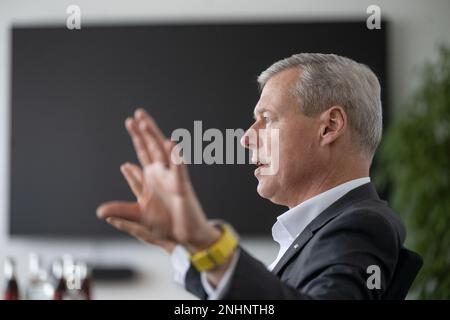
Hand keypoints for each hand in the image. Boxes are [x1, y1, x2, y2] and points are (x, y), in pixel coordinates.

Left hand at [97, 109, 220, 253]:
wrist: (185, 236)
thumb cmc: (167, 225)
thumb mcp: (139, 218)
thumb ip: (121, 212)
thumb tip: (101, 212)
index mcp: (152, 180)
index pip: (143, 154)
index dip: (137, 139)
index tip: (130, 123)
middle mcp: (162, 176)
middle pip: (152, 148)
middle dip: (143, 132)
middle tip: (136, 115)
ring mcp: (172, 180)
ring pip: (163, 154)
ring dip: (154, 137)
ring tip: (145, 123)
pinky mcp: (182, 188)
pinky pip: (179, 171)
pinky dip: (176, 158)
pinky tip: (171, 144)